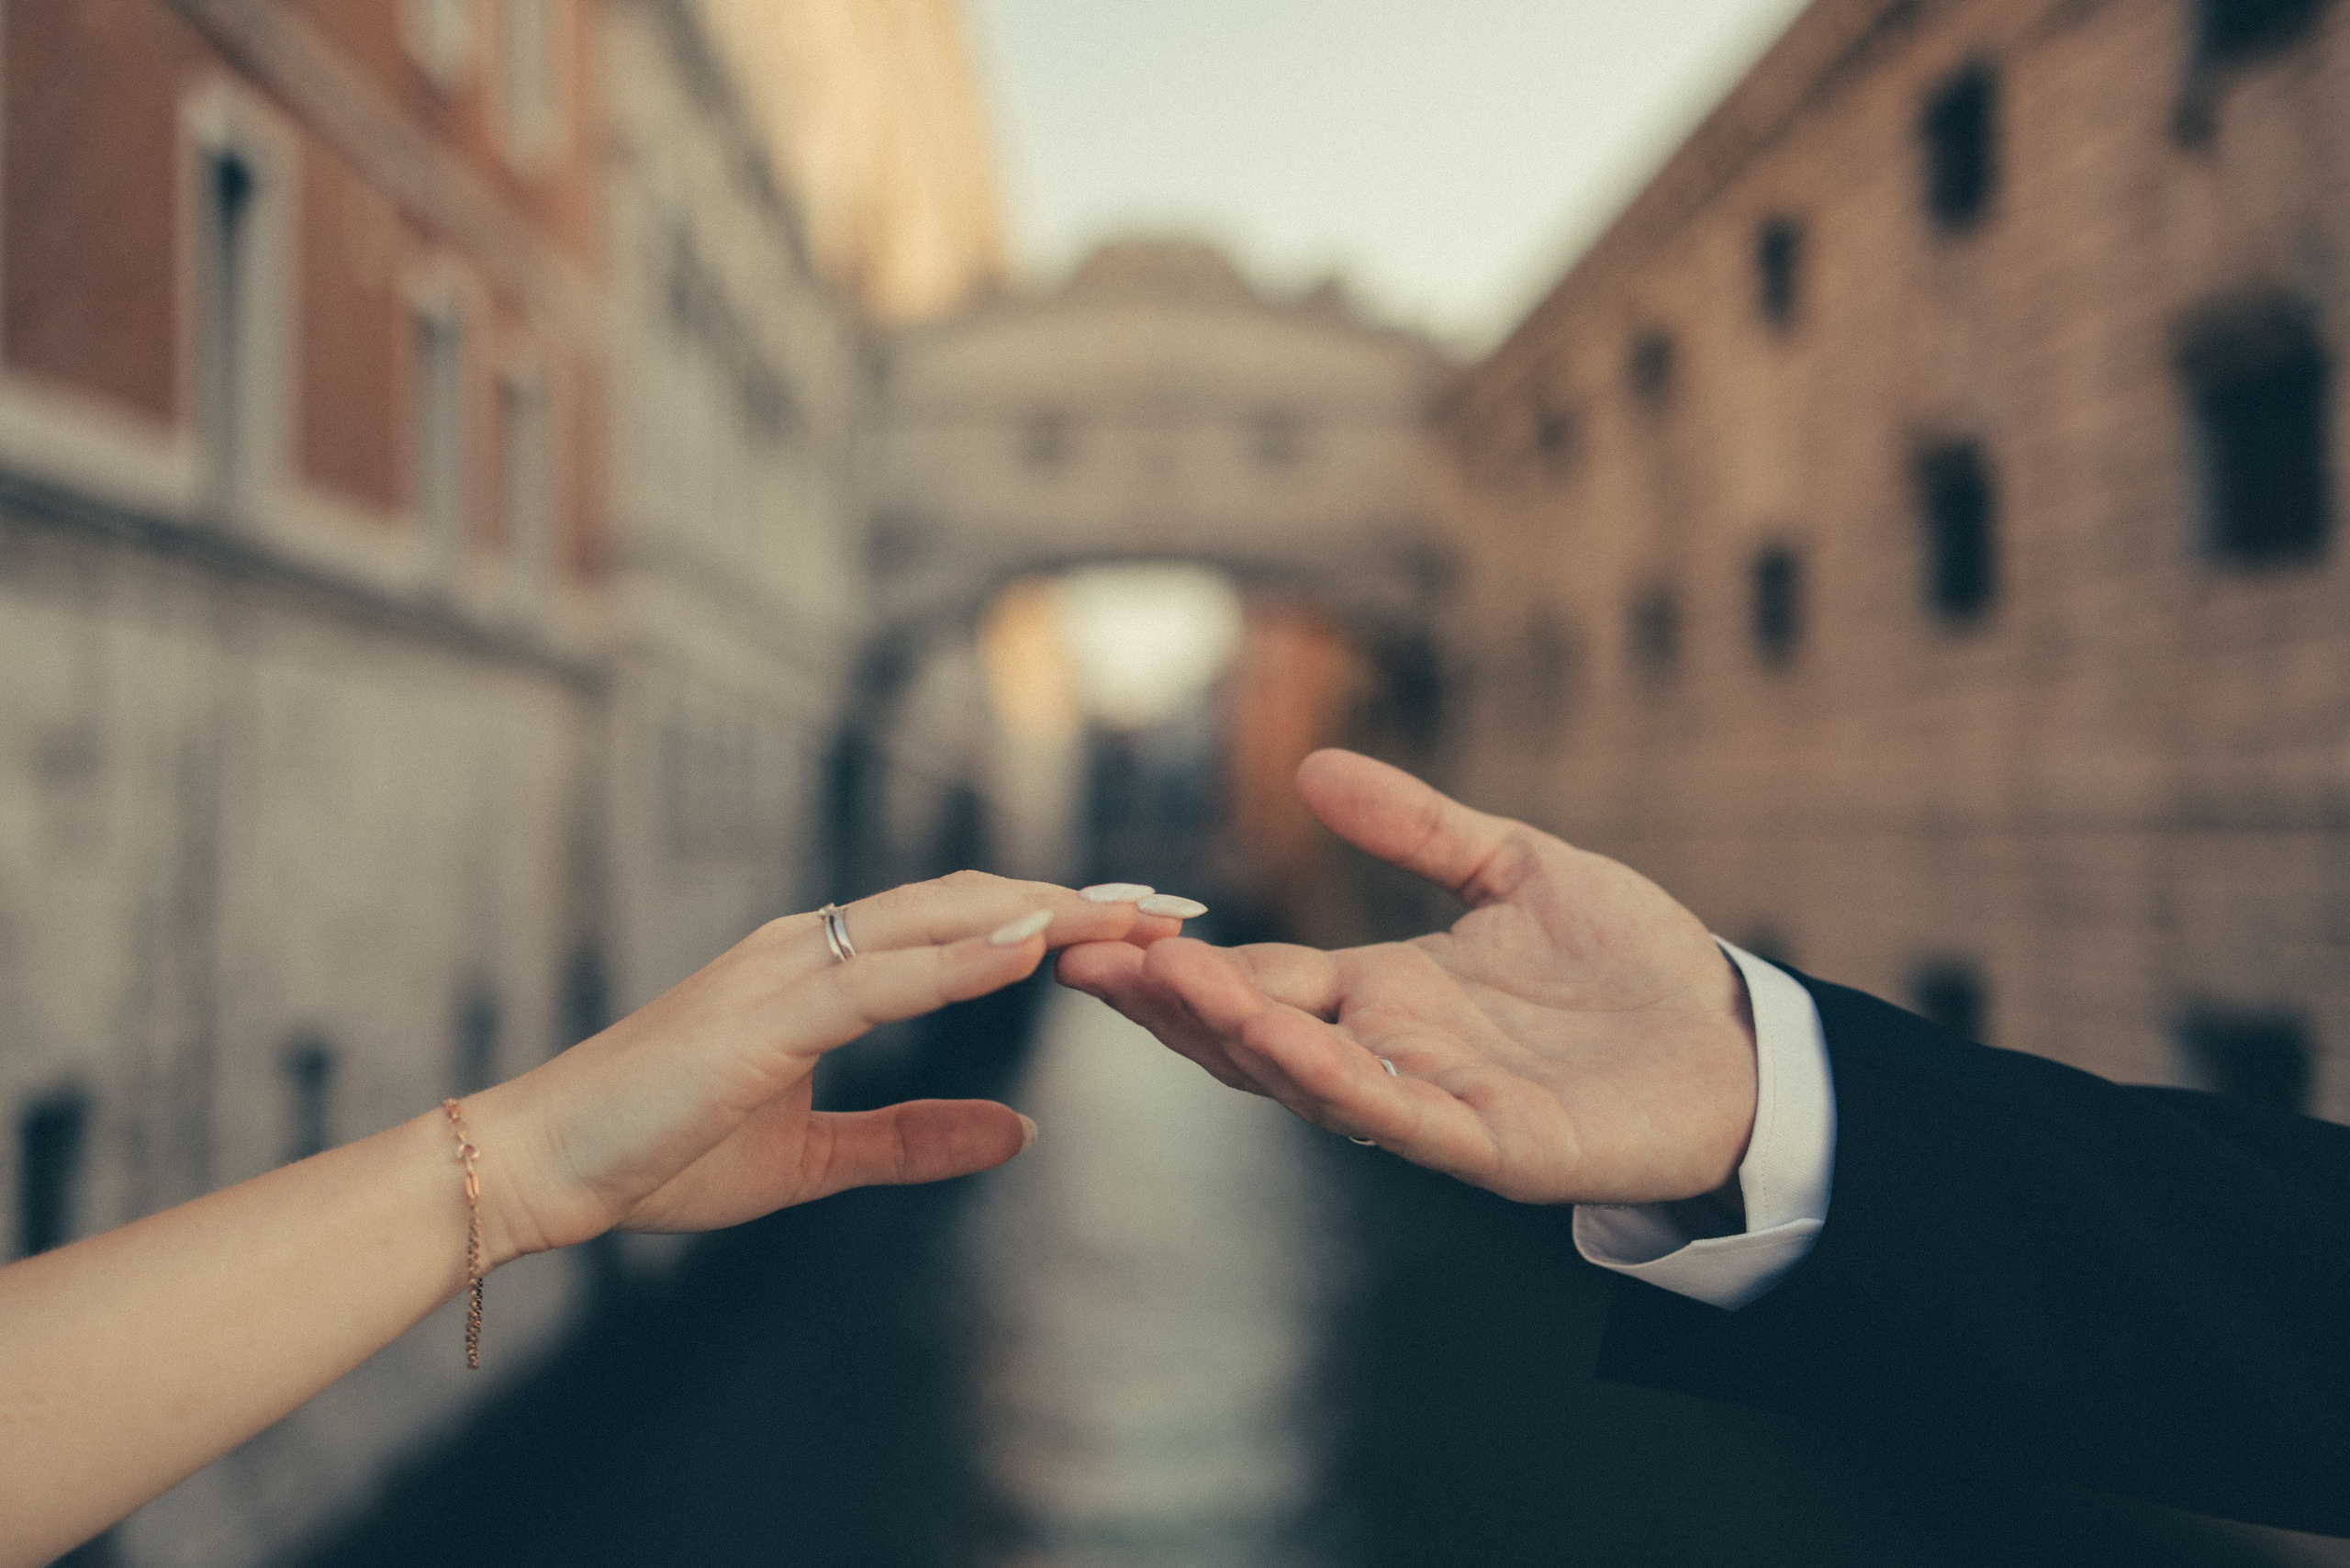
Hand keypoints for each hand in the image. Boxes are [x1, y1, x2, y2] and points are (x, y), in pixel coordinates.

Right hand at [467, 873, 1176, 1263]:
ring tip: (1137, 919)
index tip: (1142, 929)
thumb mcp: (816, 1156)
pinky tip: (1036, 950)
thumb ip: (915, 1137)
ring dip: (1047, 916)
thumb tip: (1020, 1131)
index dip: (1057, 921)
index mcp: (823, 972)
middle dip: (1080, 903)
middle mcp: (812, 948)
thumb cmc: (661, 1154)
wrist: (544, 1169)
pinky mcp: (765, 1014)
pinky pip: (884, 976)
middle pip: (973, 903)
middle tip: (1177, 910)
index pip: (964, 925)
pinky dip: (965, 957)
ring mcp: (787, 970)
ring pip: (942, 920)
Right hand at [1056, 752, 1755, 1205]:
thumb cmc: (1631, 963)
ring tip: (1156, 980)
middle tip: (1075, 957)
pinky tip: (1275, 1037)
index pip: (1256, 975)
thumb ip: (1417, 827)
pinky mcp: (1488, 1146)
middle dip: (1165, 1002)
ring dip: (1226, 1031)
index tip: (1096, 925)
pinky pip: (1392, 1114)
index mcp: (1383, 992)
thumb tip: (1311, 767)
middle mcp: (1388, 1052)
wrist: (1737, 1038)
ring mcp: (1431, 1103)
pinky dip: (1327, 1078)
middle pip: (1249, 1032)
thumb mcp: (1514, 867)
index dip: (1178, 957)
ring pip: (1302, 1076)